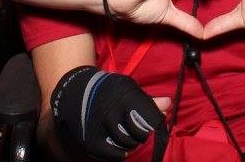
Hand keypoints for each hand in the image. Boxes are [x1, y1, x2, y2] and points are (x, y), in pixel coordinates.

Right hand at [51, 65, 166, 160]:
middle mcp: (113, 112)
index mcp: (126, 97)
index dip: (154, 124)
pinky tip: (121, 146)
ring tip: (128, 136)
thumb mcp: (128, 89)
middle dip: (143, 135)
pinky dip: (121, 153)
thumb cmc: (108, 91)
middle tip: (139, 131)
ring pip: (129, 145)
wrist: (76, 93)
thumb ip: (147, 100)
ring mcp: (102, 127)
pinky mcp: (93, 141)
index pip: (151, 119)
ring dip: (132, 144)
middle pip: (140, 135)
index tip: (153, 124)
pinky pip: (115, 155)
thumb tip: (168, 103)